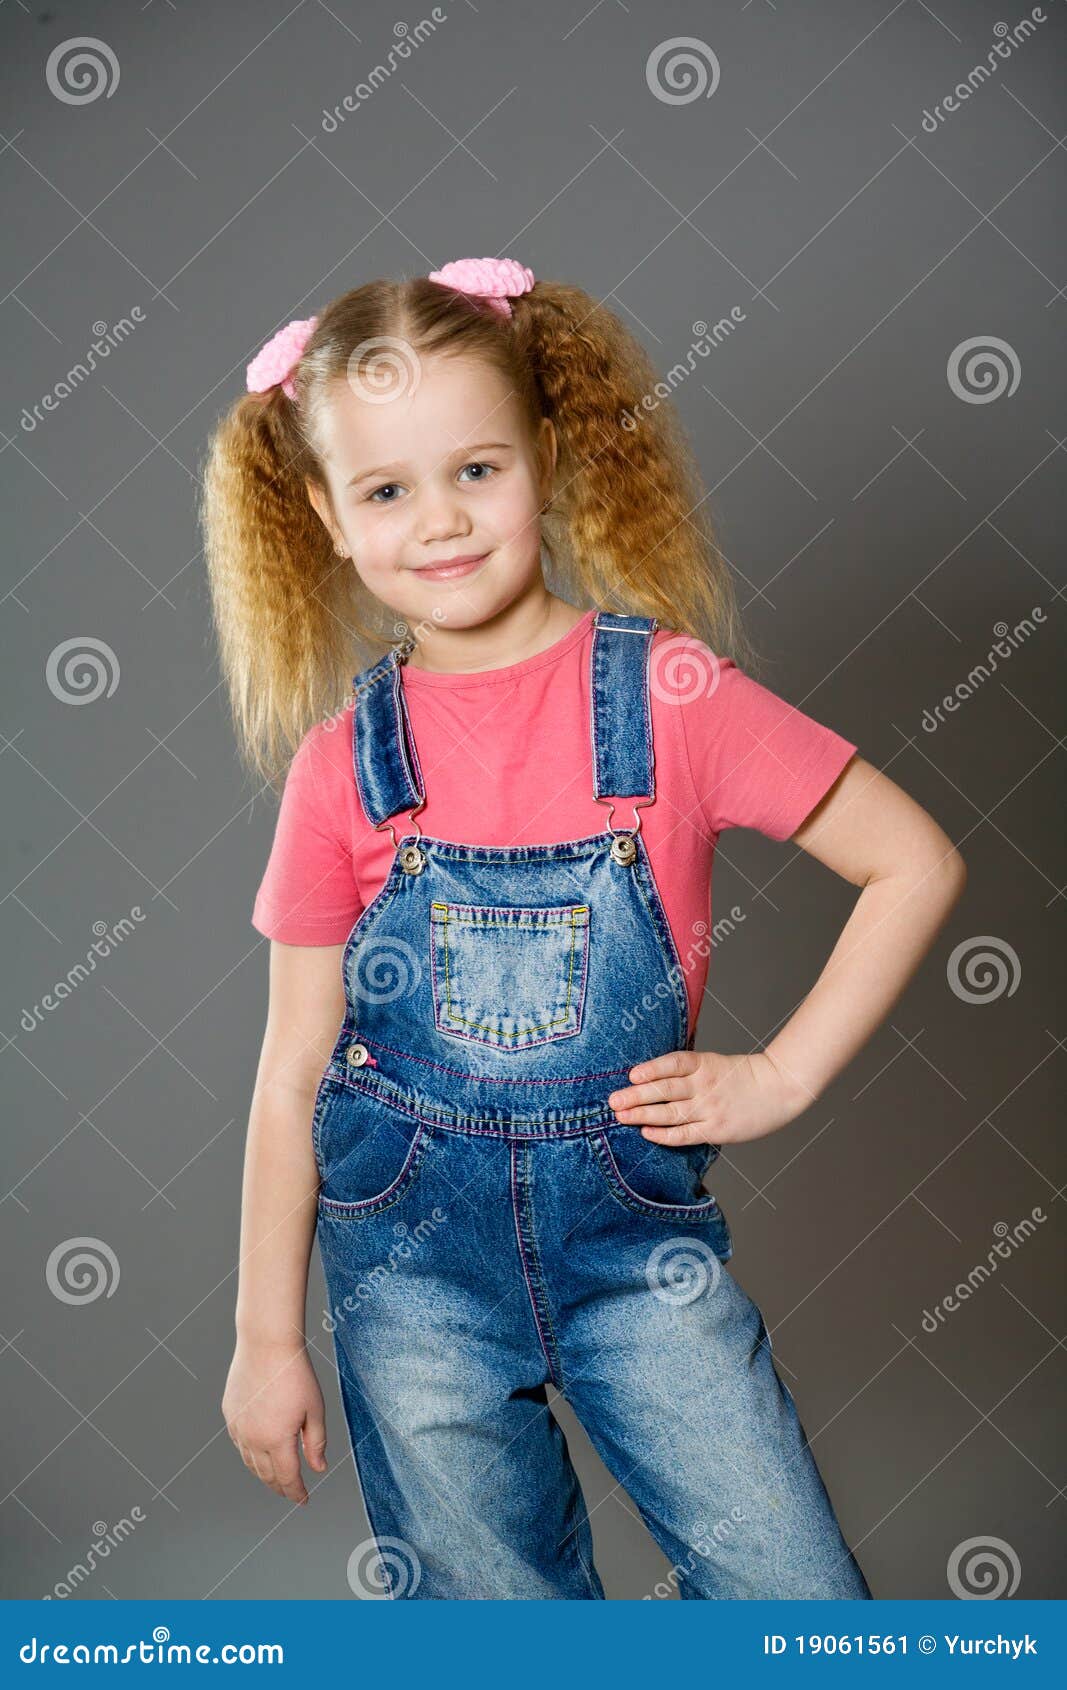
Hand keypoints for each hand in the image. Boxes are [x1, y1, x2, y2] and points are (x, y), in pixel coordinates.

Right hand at [222, 1338, 327, 1505]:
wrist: (266, 1345)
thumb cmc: (295, 1373)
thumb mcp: (314, 1409)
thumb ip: (316, 1442)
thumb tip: (318, 1468)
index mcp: (277, 1440)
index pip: (287, 1478)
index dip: (296, 1492)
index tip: (303, 1500)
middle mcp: (253, 1439)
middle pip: (266, 1474)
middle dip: (280, 1486)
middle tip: (291, 1492)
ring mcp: (238, 1427)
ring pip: (250, 1462)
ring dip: (264, 1473)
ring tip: (276, 1478)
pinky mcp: (230, 1413)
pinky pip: (239, 1443)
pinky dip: (250, 1454)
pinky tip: (258, 1452)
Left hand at [607, 1049, 808, 1146]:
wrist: (779, 1088)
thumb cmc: (742, 1075)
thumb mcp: (714, 1062)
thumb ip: (687, 1069)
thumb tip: (651, 1076)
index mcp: (704, 1064)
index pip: (673, 1064)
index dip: (651, 1069)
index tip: (632, 1075)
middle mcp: (705, 1086)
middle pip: (665, 1090)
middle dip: (636, 1095)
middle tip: (613, 1101)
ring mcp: (710, 1108)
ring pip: (670, 1113)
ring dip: (643, 1114)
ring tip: (621, 1116)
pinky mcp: (716, 1129)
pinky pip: (685, 1134)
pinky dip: (664, 1134)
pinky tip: (647, 1133)